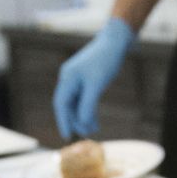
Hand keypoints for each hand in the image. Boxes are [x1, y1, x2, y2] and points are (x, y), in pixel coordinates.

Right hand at [52, 18, 135, 138]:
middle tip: (87, 134)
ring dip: (83, 117)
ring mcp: (76, 79)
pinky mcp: (85, 80)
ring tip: (94, 129)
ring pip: (76, 103)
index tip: (67, 136)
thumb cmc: (105, 60)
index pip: (61, 104)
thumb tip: (81, 123)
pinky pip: (83, 98)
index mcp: (68, 78)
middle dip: (76, 121)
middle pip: (67, 106)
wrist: (115, 41)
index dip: (63, 121)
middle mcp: (69, 79)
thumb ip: (87, 104)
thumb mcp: (96, 84)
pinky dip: (88, 109)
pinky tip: (94, 119)